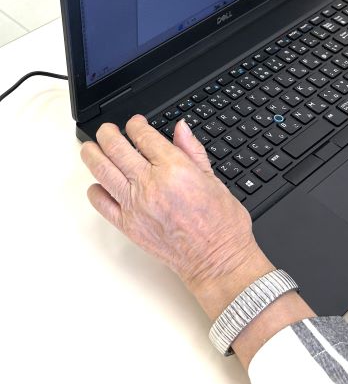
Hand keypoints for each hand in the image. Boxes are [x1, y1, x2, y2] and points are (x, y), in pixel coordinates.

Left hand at [81, 115, 271, 315]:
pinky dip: (95, 191)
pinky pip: (101, 204)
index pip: (144, 136)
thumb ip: (192, 151)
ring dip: (93, 155)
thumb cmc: (221, 224)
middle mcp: (150, 184)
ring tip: (90, 148)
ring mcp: (135, 206)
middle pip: (117, 148)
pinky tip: (98, 185)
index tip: (136, 123)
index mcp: (174, 168)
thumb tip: (181, 128)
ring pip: (103, 171)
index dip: (136, 125)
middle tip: (107, 130)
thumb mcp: (213, 179)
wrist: (216, 260)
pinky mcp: (127, 226)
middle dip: (108, 134)